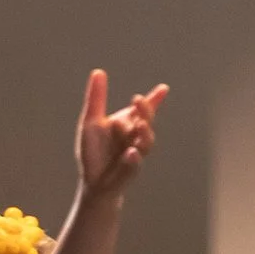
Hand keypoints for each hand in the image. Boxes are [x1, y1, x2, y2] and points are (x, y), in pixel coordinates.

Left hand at [77, 70, 167, 195]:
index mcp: (128, 123)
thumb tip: (99, 72)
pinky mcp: (129, 172)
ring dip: (144, 133)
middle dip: (145, 111)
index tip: (163, 88)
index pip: (143, 109)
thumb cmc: (94, 151)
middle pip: (146, 121)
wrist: (93, 181)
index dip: (154, 99)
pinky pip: (134, 165)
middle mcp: (135, 137)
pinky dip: (133, 159)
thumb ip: (97, 99)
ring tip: (138, 124)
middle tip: (137, 100)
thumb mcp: (91, 122)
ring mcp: (135, 154)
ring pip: (146, 143)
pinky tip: (130, 152)